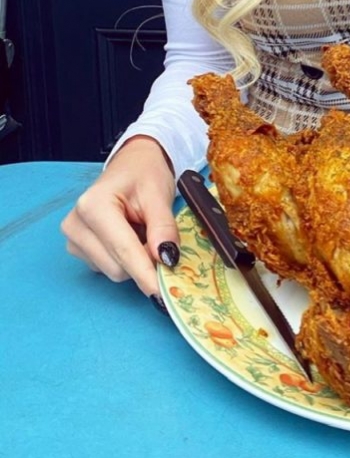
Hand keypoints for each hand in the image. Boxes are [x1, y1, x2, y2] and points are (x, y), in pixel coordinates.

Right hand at [60, 136, 178, 296]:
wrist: (133, 164)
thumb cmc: (145, 174)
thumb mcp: (159, 195)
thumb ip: (163, 227)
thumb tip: (167, 258)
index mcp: (94, 206)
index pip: (123, 250)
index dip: (145, 273)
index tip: (161, 293)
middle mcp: (76, 224)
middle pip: (116, 267)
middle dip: (143, 261)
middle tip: (159, 238)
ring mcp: (74, 238)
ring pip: (112, 271)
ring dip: (134, 259)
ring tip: (141, 230)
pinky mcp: (78, 249)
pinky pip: (107, 267)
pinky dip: (124, 258)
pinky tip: (129, 235)